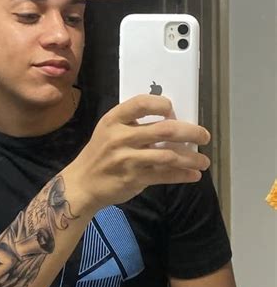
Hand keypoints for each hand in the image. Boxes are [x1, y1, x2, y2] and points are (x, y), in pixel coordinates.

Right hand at [64, 94, 210, 211]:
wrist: (81, 183)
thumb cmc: (98, 154)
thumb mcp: (108, 131)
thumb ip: (132, 124)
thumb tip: (171, 121)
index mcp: (114, 120)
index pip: (142, 103)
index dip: (162, 104)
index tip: (173, 111)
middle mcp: (120, 137)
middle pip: (165, 130)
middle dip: (191, 132)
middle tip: (204, 136)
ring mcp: (127, 159)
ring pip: (169, 156)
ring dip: (192, 158)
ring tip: (204, 161)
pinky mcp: (133, 178)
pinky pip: (164, 176)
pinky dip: (182, 175)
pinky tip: (193, 175)